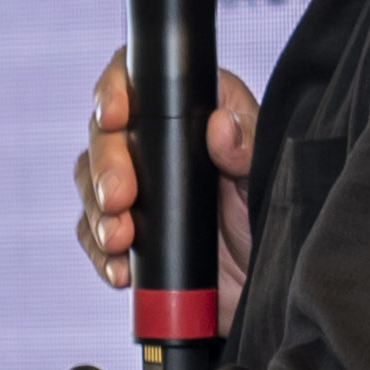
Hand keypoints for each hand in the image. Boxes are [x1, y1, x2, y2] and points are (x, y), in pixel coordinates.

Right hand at [75, 53, 258, 313]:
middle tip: (118, 198)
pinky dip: (101, 252)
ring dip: (98, 213)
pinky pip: (95, 234)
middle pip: (106, 136)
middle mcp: (161, 145)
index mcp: (195, 111)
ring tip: (119, 239)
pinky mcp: (131, 233)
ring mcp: (142, 189)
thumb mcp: (269, 178)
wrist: (271, 288)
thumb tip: (220, 126)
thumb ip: (249, 147)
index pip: (141, 80)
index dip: (116, 88)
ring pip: (92, 184)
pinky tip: (121, 268)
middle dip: (104, 167)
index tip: (115, 116)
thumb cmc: (277, 219)